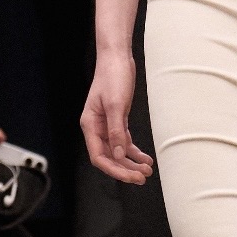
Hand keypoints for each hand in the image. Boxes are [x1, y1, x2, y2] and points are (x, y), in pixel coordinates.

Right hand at [82, 50, 153, 183]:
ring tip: (147, 170)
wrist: (117, 58)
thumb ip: (116, 131)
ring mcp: (106, 125)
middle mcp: (96, 128)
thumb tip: (119, 154)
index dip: (114, 169)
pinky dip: (134, 152)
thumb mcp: (116, 105)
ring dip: (131, 163)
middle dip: (125, 169)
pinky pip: (124, 142)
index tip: (131, 176)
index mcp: (90, 125)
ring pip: (117, 152)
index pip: (99, 156)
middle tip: (142, 178)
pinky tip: (145, 158)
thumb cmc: (112, 76)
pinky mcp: (117, 120)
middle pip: (109, 157)